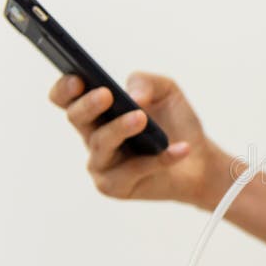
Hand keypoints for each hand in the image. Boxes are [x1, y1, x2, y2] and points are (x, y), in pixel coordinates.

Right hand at [49, 71, 227, 206]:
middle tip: (106, 95)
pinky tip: (181, 148)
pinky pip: (133, 171)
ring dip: (120, 129)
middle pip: (76, 118)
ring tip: (142, 118)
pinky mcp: (116, 187)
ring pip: (101, 144)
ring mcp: (101, 164)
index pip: (66, 98)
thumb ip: (147, 83)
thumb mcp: (166, 92)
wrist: (200, 159)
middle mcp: (92, 137)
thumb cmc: (175, 123)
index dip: (65, 88)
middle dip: (88, 105)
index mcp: (97, 111)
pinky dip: (159, 159)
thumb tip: (133, 97)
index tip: (78, 79)